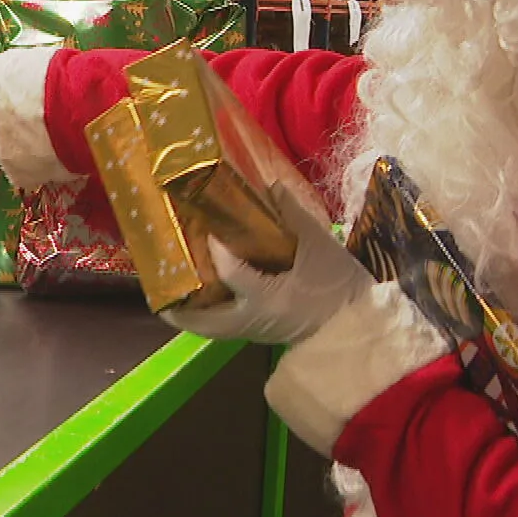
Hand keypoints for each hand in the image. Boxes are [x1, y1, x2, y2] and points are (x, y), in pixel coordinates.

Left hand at [162, 181, 375, 344]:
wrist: (358, 325)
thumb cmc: (339, 287)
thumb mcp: (319, 248)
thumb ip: (292, 215)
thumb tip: (269, 183)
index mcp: (268, 298)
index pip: (233, 275)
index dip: (217, 252)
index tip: (207, 232)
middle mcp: (253, 319)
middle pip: (205, 321)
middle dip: (179, 309)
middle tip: (159, 288)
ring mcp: (254, 331)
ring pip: (210, 329)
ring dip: (189, 315)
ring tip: (170, 296)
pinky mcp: (259, 333)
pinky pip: (224, 328)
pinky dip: (207, 316)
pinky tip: (200, 299)